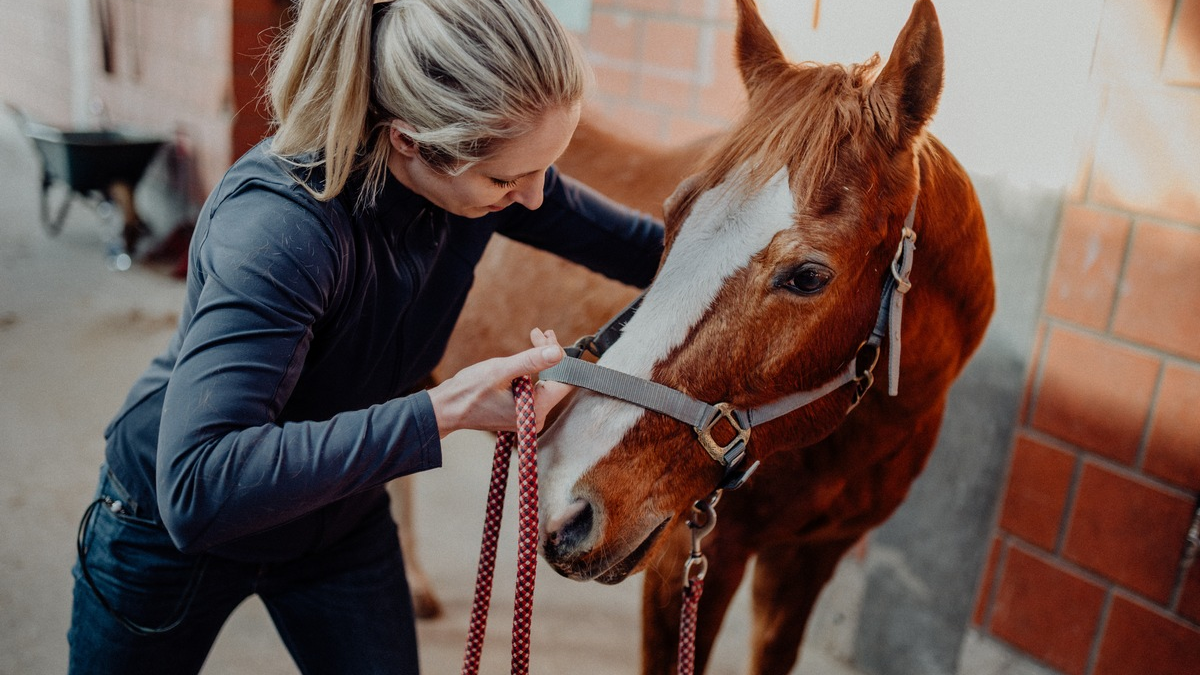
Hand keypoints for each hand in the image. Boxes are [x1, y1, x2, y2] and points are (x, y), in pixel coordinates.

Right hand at [427, 328, 573, 436]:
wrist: (446, 409)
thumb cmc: (469, 391)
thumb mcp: (500, 371)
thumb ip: (531, 361)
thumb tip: (557, 352)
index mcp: (535, 410)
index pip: (563, 380)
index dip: (559, 356)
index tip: (546, 336)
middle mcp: (536, 418)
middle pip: (556, 381)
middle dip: (550, 355)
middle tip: (539, 333)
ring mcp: (528, 417)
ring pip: (546, 383)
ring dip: (541, 360)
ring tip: (535, 337)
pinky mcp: (520, 413)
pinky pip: (534, 389)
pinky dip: (531, 371)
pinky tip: (525, 358)